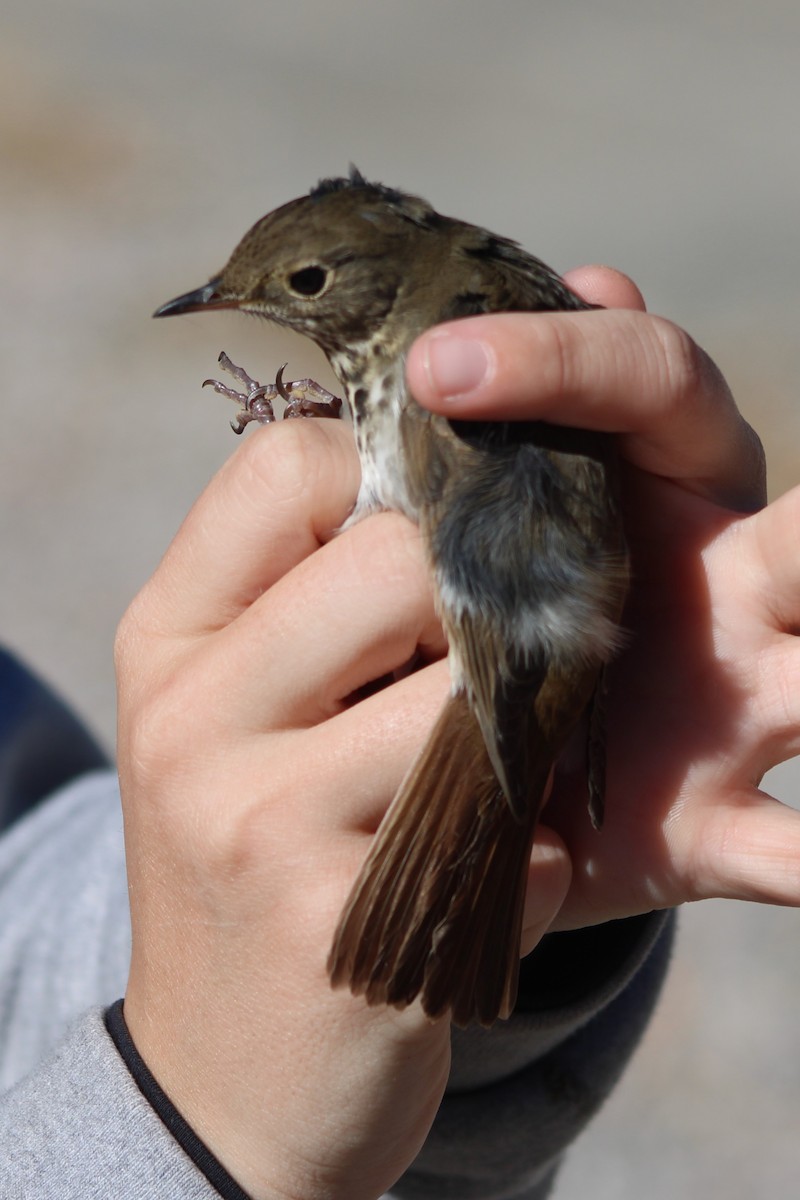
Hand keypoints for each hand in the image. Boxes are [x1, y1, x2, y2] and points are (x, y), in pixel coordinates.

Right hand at [116, 417, 569, 1198]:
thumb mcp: (227, 717)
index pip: (287, 465)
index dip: (386, 482)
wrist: (223, 1072)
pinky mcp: (349, 932)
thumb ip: (301, 603)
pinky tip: (481, 882)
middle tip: (474, 668)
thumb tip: (435, 493)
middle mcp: (193, 721)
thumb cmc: (249, 858)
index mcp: (166, 641)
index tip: (422, 548)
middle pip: (398, 561)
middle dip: (471, 606)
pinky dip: (527, 855)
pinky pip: (513, 836)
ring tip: (486, 775)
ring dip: (513, 733)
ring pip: (469, 697)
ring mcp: (262, 828)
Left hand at [408, 267, 799, 929]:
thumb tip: (526, 301)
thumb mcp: (464, 519)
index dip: (558, 359)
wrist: (492, 763)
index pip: (646, 384)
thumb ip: (478, 431)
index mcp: (655, 484)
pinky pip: (783, 851)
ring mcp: (734, 705)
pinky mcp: (715, 824)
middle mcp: (724, 584)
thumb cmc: (483, 607)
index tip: (435, 368)